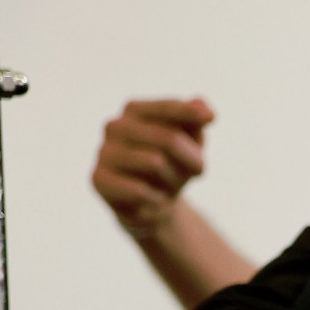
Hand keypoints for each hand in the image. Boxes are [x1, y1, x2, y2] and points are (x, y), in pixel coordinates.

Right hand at [92, 98, 213, 240]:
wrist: (152, 204)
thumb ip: (196, 122)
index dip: (189, 113)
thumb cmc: (174, 166)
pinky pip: (139, 189)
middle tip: (188, 175)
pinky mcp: (98, 179)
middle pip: (168, 138)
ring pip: (155, 163)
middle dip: (189, 161)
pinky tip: (151, 199)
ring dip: (172, 181)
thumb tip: (202, 104)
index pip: (166, 108)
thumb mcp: (192, 144)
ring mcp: (103, 152)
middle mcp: (115, 126)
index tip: (211, 118)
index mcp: (135, 111)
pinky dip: (155, 199)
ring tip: (165, 185)